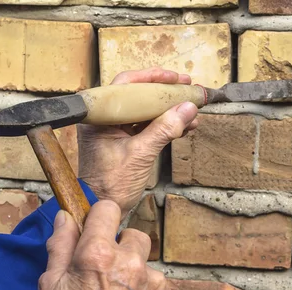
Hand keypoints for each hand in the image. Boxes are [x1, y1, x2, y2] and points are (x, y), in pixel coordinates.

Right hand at [38, 201, 176, 289]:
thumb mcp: (49, 288)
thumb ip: (60, 246)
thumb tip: (65, 217)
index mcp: (98, 254)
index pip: (108, 208)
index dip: (99, 218)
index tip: (95, 231)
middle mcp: (130, 263)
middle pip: (133, 234)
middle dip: (120, 247)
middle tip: (105, 272)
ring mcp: (154, 284)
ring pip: (146, 263)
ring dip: (134, 274)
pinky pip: (159, 287)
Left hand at [78, 67, 198, 218]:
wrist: (101, 209)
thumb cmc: (110, 186)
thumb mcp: (140, 155)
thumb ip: (164, 130)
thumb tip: (187, 109)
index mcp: (99, 117)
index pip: (126, 86)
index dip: (152, 78)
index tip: (174, 78)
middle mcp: (105, 120)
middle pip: (138, 96)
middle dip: (165, 94)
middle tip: (187, 87)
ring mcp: (115, 131)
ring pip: (145, 112)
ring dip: (169, 111)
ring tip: (192, 110)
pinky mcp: (124, 142)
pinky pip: (147, 127)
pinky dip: (165, 126)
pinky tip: (185, 126)